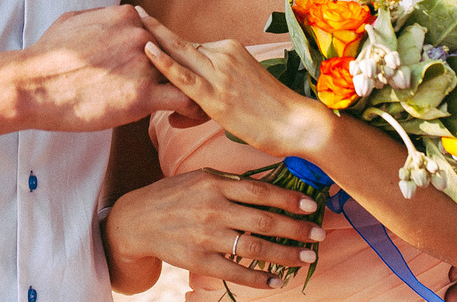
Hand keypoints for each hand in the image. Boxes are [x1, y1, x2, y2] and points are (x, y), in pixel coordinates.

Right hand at [20, 5, 202, 131]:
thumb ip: (104, 16)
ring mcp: (144, 64)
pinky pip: (185, 100)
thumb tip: (116, 18)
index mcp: (127, 15)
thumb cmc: (48, 55)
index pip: (158, 34)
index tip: (153, 70)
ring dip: (185, 90)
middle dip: (175, 71)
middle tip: (175, 88)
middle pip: (173, 53)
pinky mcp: (143, 95)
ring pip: (182, 76)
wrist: (33, 86)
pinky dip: (192, 108)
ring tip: (184, 104)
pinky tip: (187, 116)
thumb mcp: (75, 19)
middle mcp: (141, 34)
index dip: (158, 54)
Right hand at [105, 168, 323, 291]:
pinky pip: (235, 272)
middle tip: (319, 234)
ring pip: (254, 247)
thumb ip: (232, 181)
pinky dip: (259, 278)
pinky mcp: (198, 260)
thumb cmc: (175, 195)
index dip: (288, 198)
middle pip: (263, 220)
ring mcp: (205, 236)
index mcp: (214, 182)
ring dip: (285, 254)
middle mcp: (211, 208)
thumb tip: (272, 185)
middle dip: (296, 228)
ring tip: (307, 258)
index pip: (259, 190)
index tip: (311, 205)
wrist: (137, 219)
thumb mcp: (200, 177)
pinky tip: (278, 281)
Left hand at [140, 13, 323, 158]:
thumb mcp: (232, 103)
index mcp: (230, 49)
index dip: (168, 50)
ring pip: (179, 54)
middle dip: (154, 27)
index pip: (190, 49)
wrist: (299, 123)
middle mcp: (224, 53)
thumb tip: (174, 116)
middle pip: (181, 41)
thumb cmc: (270, 117)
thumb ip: (200, 105)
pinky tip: (147, 50)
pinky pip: (185, 75)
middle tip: (133, 12)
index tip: (147, 30)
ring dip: (153, 38)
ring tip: (131, 23)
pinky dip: (164, 62)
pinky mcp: (216, 94)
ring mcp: (220, 72)